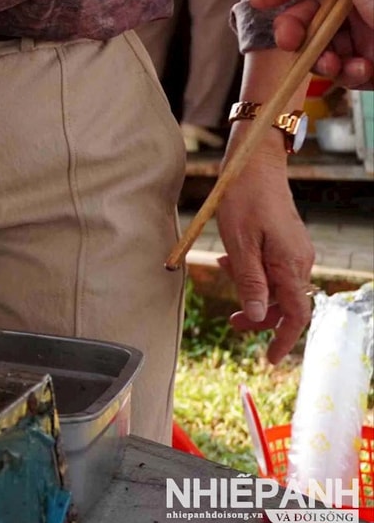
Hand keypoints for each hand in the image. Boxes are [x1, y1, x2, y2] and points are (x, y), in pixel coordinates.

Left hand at [214, 139, 314, 363]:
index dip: (282, 339)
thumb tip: (258, 316)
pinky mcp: (288, 242)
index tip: (267, 358)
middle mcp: (300, 261)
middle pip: (285, 304)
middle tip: (232, 322)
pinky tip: (230, 260)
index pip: (295, 315)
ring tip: (223, 274)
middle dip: (259, 315)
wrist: (255, 164)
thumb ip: (250, 281)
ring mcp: (296, 251)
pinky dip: (254, 271)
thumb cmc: (243, 199)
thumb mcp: (238, 242)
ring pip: (278, 286)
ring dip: (253, 290)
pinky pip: (274, 268)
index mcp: (290, 265)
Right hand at [251, 0, 373, 88]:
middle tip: (290, 43)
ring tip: (334, 65)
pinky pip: (346, 73)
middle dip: (297, 31)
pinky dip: (349, 75)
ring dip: (323, 59)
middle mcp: (362, 9)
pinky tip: (363, 72)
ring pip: (323, 48)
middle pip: (310, 16)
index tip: (259, 1)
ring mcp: (368, 40)